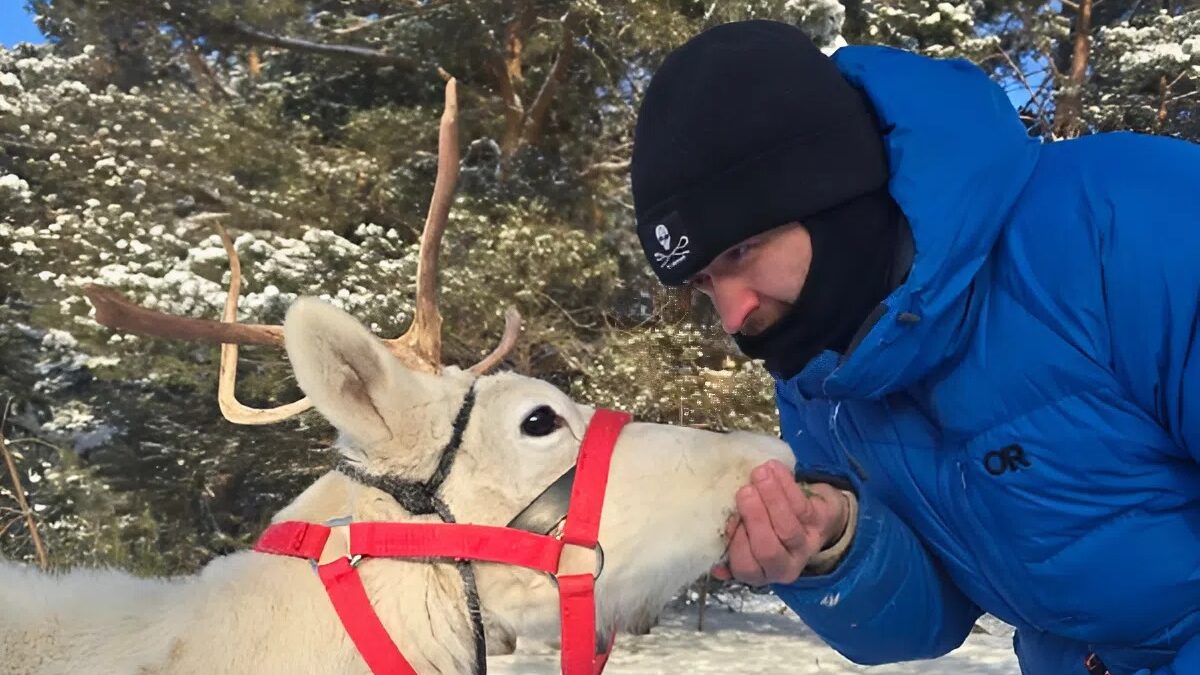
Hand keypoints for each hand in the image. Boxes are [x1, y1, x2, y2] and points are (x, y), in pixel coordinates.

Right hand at [711, 459, 850, 585]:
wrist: (810, 512)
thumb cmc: (765, 524)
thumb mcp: (745, 537)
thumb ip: (730, 543)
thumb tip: (716, 563)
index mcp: (760, 572)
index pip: (745, 567)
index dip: (736, 544)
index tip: (730, 518)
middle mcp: (784, 566)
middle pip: (768, 550)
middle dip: (755, 519)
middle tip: (744, 491)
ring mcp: (805, 546)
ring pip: (787, 527)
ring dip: (772, 497)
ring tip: (760, 474)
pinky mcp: (820, 524)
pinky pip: (802, 506)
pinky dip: (787, 485)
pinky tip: (774, 468)